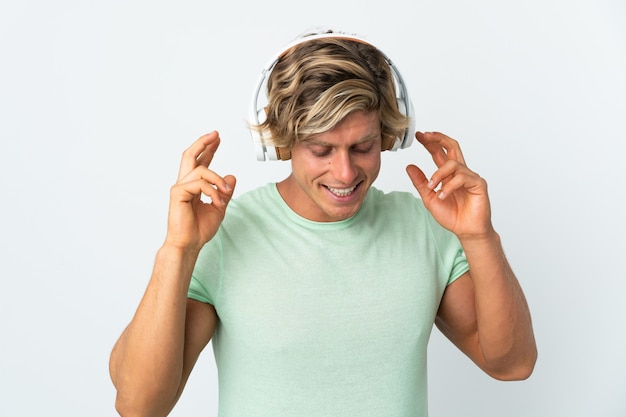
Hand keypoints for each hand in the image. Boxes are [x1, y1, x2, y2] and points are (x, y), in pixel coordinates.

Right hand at [164, 131, 235, 251]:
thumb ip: (224, 192)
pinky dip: (212, 191)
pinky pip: (199, 184)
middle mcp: (185, 184)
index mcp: (193, 186)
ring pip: (201, 170)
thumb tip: (231, 177)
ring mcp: (180, 187)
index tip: (217, 138)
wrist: (189, 244)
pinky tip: (217, 202)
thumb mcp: (219, 208)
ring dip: (218, 180)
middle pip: (190, 155)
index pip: (200, 162)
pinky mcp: (178, 193)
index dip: (208, 149)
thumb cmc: (199, 229)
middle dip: (203, 143)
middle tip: (215, 134)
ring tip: (224, 193)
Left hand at [406, 132, 492, 239]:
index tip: (419, 135)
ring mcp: (470, 177)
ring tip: (432, 187)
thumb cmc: (452, 216)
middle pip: (452, 147)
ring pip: (453, 164)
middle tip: (426, 136)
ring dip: (438, 174)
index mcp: (448, 174)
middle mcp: (460, 172)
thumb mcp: (429, 198)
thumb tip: (409, 166)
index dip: (430, 143)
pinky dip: (449, 186)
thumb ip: (421, 183)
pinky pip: (461, 178)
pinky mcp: (478, 184)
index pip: (440, 153)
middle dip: (438, 139)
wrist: (466, 231)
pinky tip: (443, 195)